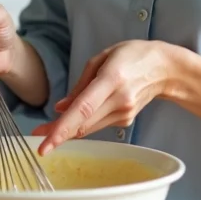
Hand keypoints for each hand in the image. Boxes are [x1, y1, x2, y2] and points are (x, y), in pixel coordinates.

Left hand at [33, 40, 174, 155]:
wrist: (165, 69)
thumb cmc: (132, 55)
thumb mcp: (102, 58)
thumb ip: (80, 84)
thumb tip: (60, 107)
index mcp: (111, 79)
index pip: (82, 109)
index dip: (62, 128)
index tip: (45, 143)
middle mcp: (119, 100)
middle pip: (83, 123)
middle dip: (57, 133)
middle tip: (36, 136)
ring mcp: (124, 113)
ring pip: (88, 127)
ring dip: (68, 130)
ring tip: (48, 129)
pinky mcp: (126, 120)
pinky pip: (98, 124)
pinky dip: (83, 123)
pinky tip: (77, 117)